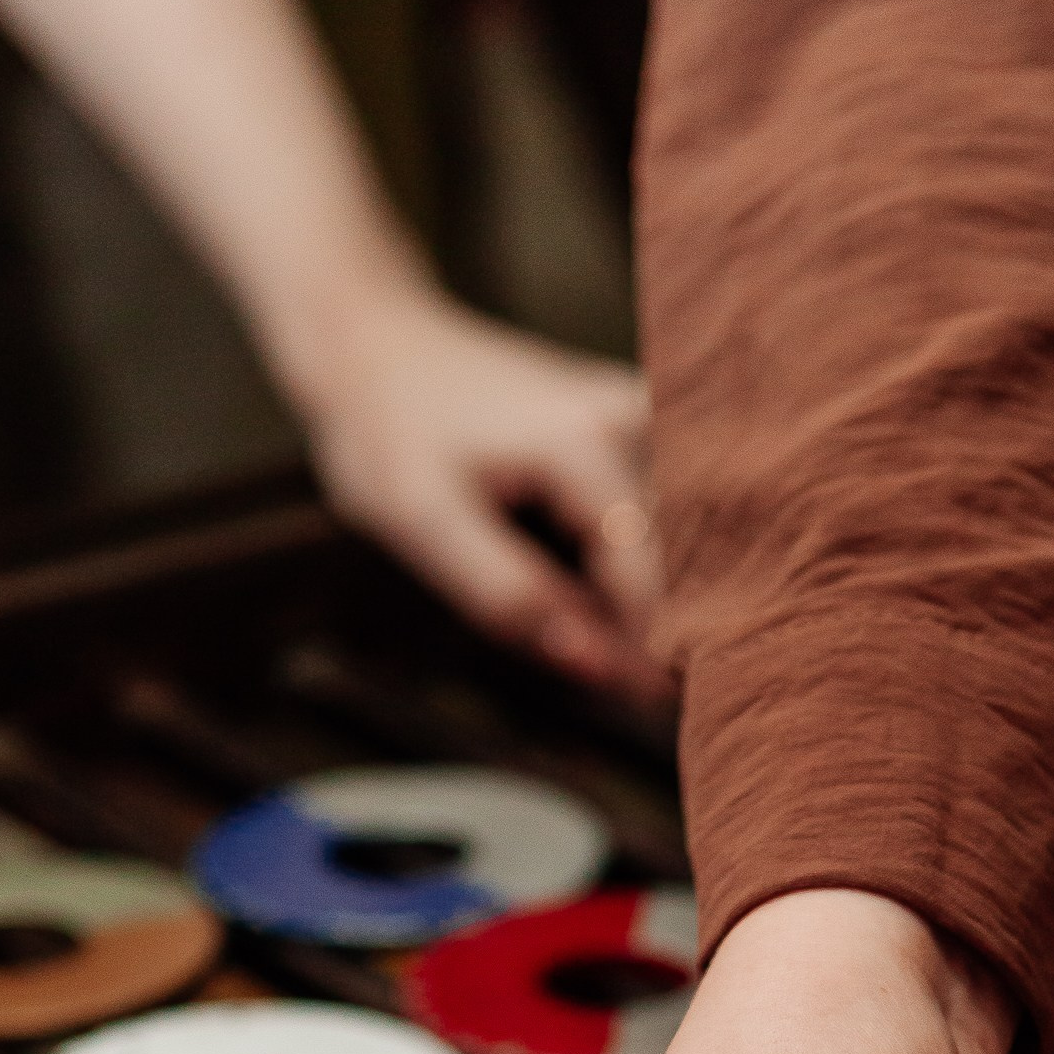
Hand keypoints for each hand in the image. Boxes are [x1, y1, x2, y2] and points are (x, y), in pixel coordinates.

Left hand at [305, 286, 666, 705]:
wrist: (376, 343)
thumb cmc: (387, 435)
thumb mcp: (424, 525)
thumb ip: (513, 599)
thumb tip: (599, 668)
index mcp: (587, 444)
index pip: (651, 578)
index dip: (649, 655)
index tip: (645, 711)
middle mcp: (633, 417)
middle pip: (677, 557)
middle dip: (656, 627)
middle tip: (621, 682)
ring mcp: (640, 412)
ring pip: (675, 537)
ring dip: (652, 595)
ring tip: (592, 626)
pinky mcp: (634, 422)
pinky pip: (659, 511)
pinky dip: (638, 561)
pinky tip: (600, 586)